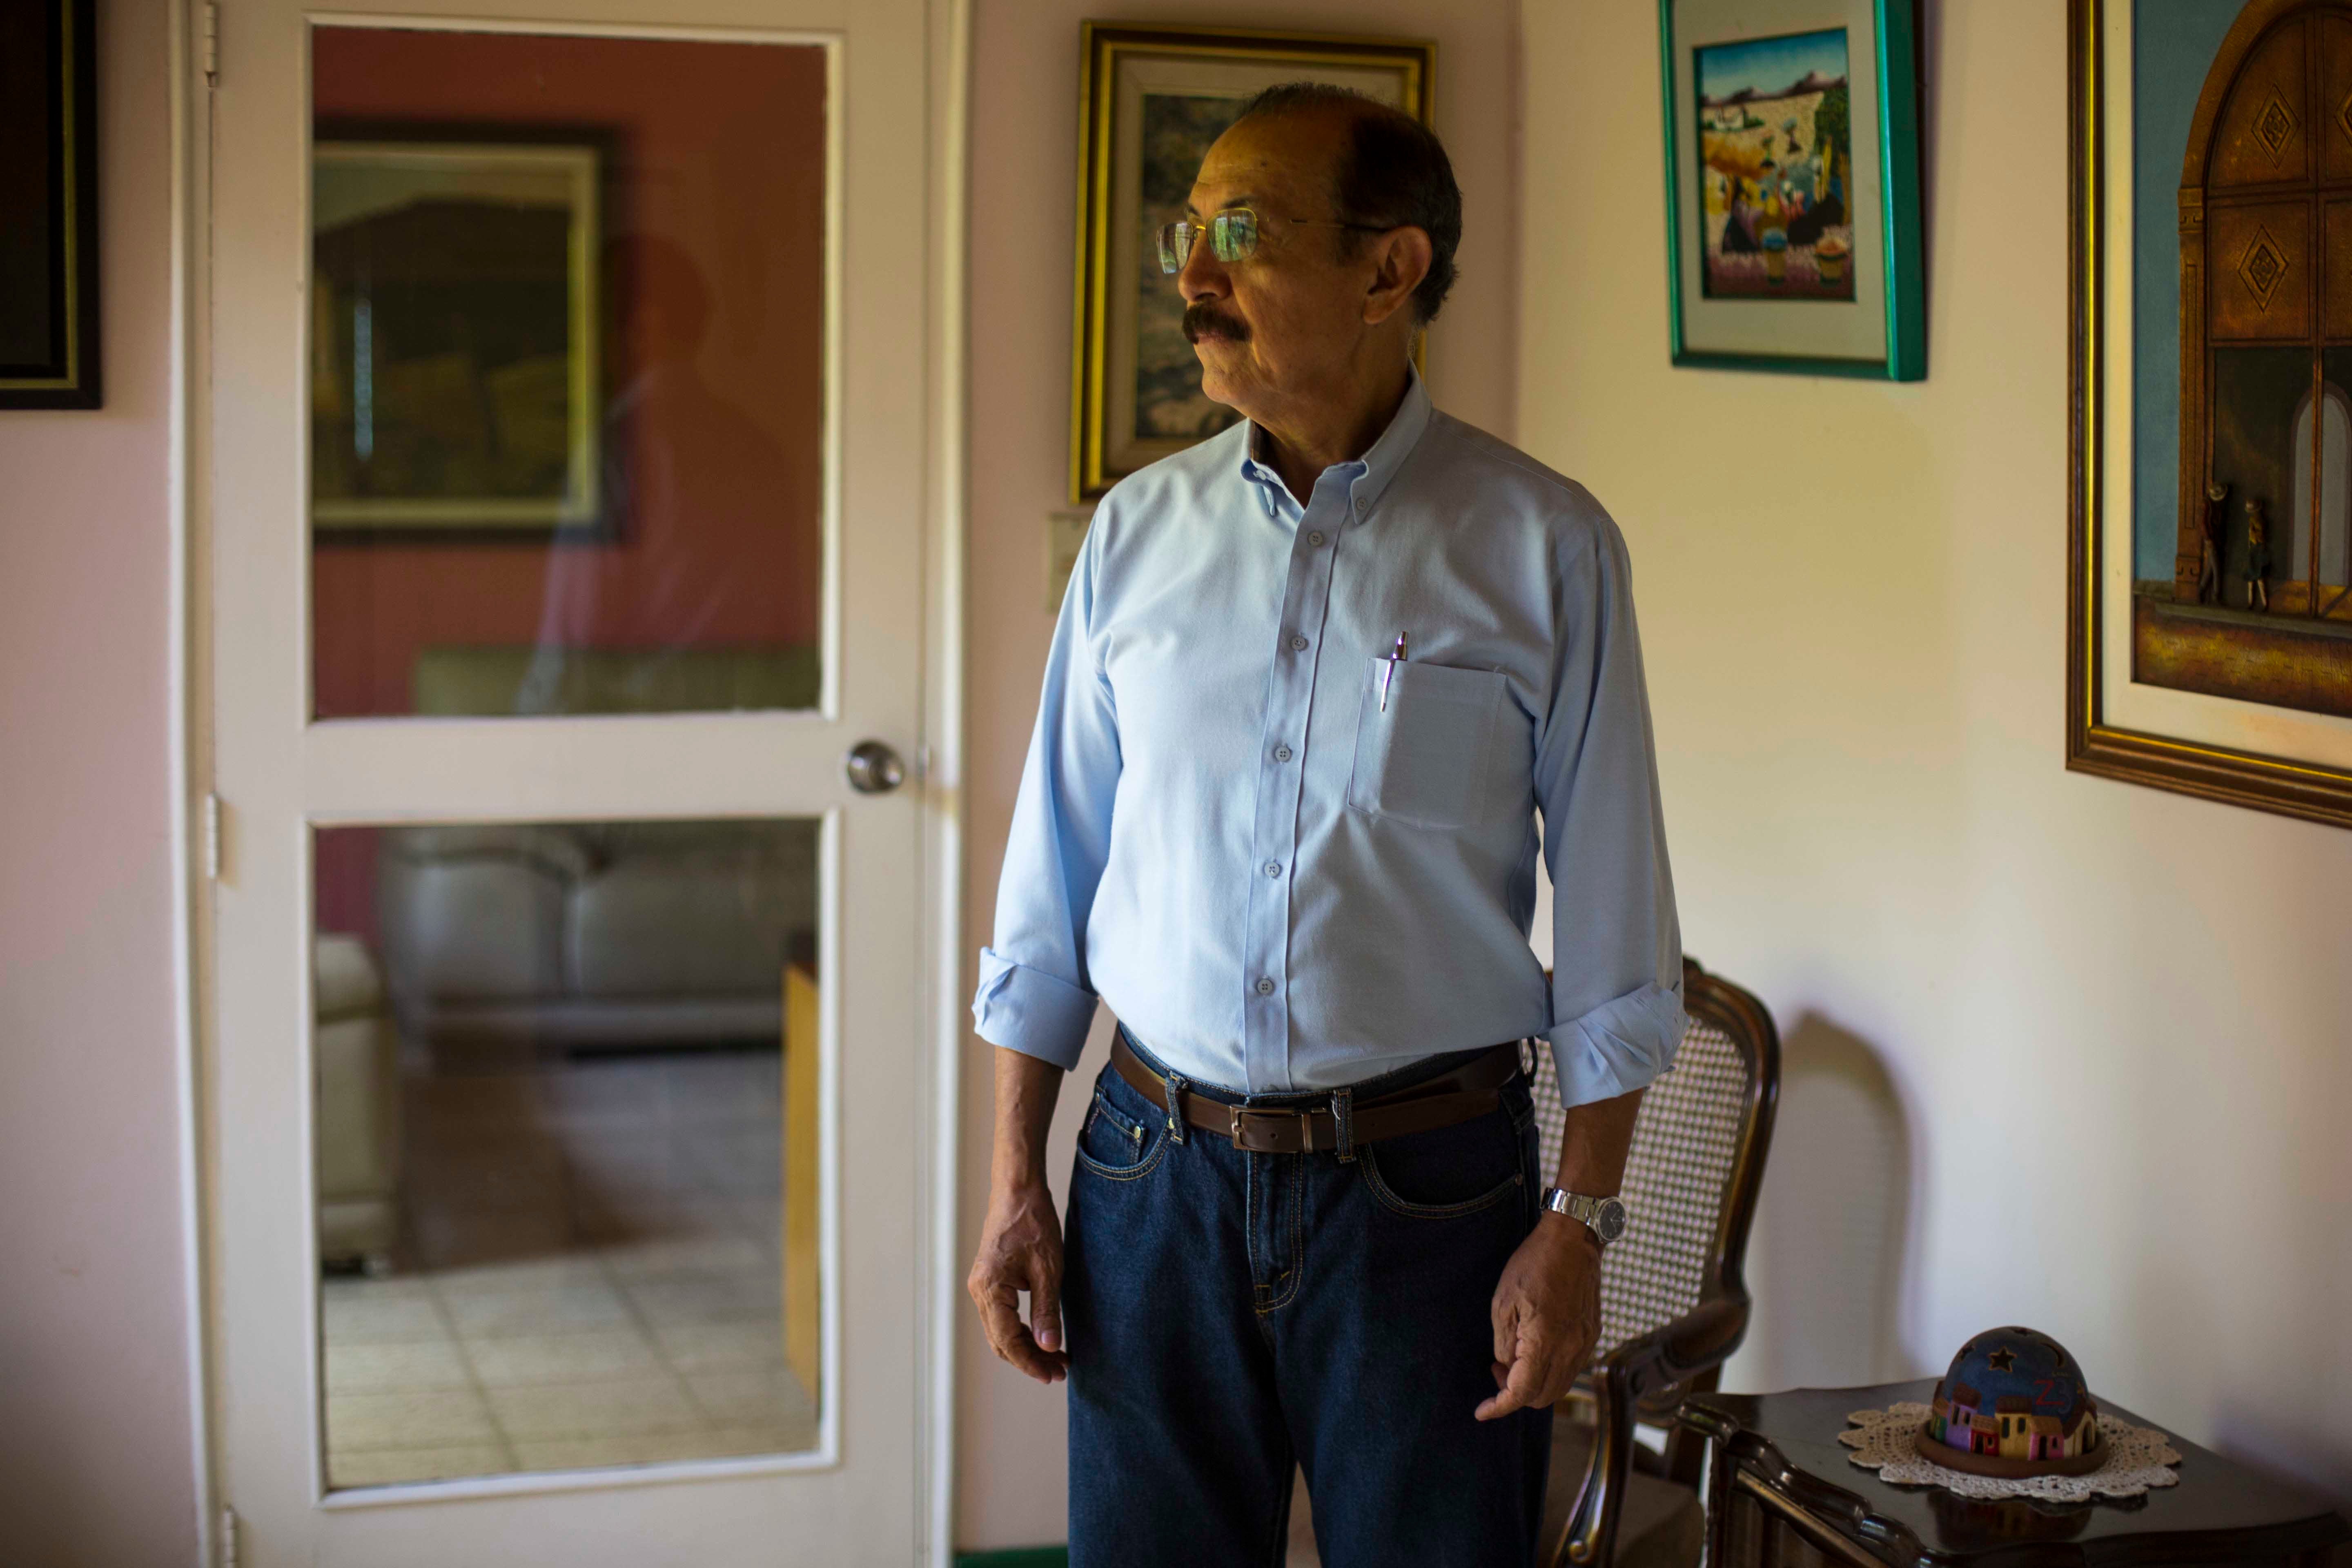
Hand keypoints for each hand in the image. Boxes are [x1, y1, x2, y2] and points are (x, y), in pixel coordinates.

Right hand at [968, 1176, 1068, 1383]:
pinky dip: (1021, 1331)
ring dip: (1026, 1347)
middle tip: (1061, 1370)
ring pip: (1000, 1332)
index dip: (1031, 1362)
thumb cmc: (1033, 1223)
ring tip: (1056, 1357)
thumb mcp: (1048, 1269)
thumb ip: (1047, 1310)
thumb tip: (1049, 1347)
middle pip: (1001, 1342)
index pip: (1008, 1341)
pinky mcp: (989, 1281)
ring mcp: (982, 1286)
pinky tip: (1042, 1335)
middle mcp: (979, 1291)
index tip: (1053, 1375)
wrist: (1018, 1190)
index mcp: (990, 1289)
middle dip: (1030, 1359)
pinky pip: (1001, 1317)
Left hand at [1476, 1213, 1599, 1419]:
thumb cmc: (1534, 1265)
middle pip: (1543, 1398)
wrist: (1573, 1240)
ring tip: (1513, 1359)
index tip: (1482, 1411)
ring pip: (1559, 1387)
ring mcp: (1584, 1344)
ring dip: (1534, 1384)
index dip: (1500, 1406)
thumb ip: (1505, 1343)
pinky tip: (1535, 1349)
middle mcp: (1570, 1350)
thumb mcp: (1504, 1302)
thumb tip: (1506, 1368)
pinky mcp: (1591, 1335)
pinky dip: (1551, 1371)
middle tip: (1497, 1371)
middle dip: (1516, 1395)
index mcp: (1545, 1343)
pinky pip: (1571, 1368)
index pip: (1522, 1393)